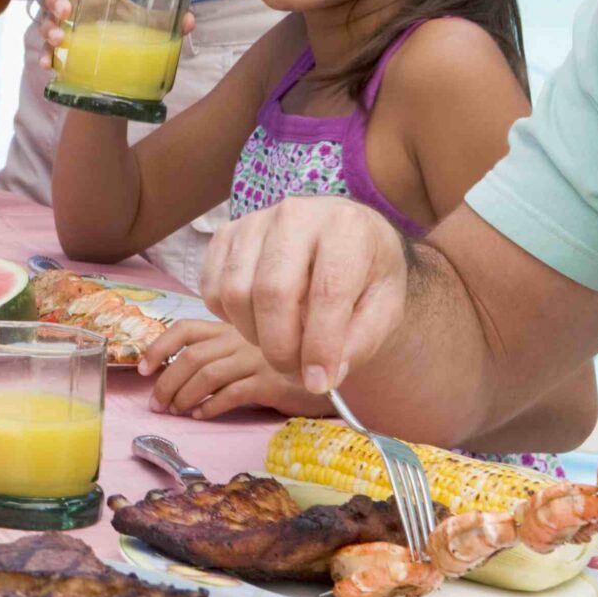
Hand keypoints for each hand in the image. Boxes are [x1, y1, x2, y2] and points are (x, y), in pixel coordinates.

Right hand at [38, 0, 195, 68]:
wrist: (122, 73)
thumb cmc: (131, 36)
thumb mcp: (151, 27)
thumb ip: (170, 22)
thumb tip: (190, 20)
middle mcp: (75, 9)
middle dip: (56, 0)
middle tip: (66, 11)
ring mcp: (65, 31)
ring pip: (45, 23)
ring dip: (48, 29)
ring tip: (60, 38)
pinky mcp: (61, 54)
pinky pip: (47, 52)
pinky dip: (46, 57)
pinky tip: (49, 64)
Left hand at [143, 317, 335, 418]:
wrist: (333, 375)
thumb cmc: (286, 365)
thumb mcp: (251, 350)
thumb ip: (222, 354)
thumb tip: (179, 379)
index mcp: (232, 327)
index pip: (185, 328)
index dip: (159, 346)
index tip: (143, 369)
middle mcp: (242, 337)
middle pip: (192, 356)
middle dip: (167, 381)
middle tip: (156, 404)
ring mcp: (258, 358)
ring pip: (207, 374)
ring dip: (183, 396)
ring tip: (175, 412)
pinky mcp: (272, 381)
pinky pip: (232, 393)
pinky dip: (211, 406)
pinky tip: (202, 416)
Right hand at [201, 197, 408, 393]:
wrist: (346, 234)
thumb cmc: (367, 272)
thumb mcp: (386, 306)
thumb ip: (361, 340)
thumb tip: (323, 375)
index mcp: (346, 227)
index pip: (326, 292)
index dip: (320, 345)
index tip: (318, 383)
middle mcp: (296, 213)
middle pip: (272, 291)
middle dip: (280, 346)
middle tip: (294, 371)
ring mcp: (255, 220)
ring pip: (234, 291)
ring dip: (252, 334)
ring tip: (278, 344)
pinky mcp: (227, 233)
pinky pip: (211, 288)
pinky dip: (228, 317)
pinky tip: (256, 320)